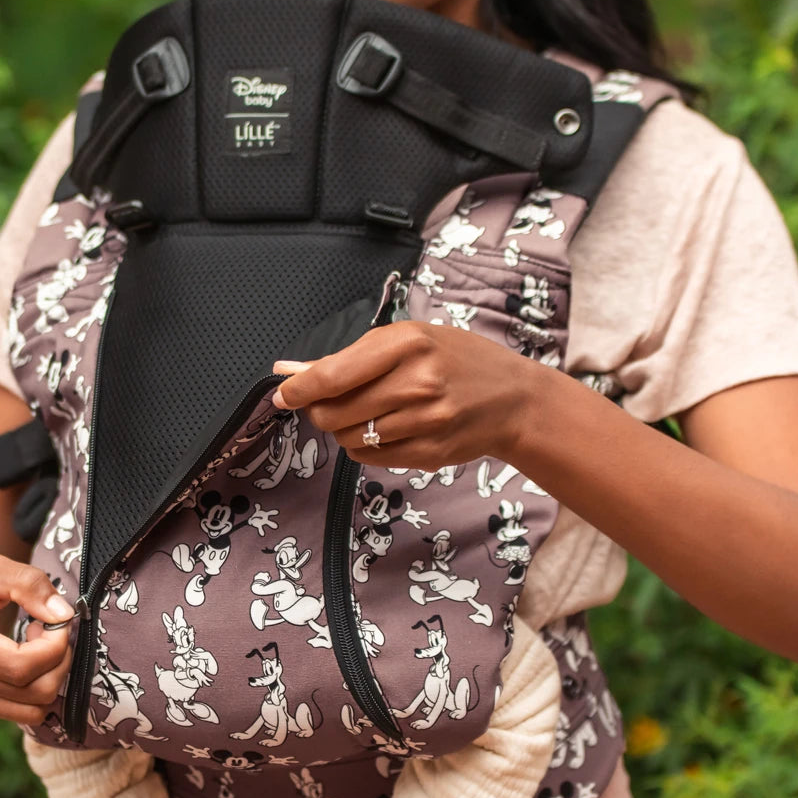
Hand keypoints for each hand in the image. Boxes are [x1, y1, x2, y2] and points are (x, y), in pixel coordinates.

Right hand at [0, 550, 74, 725]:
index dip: (54, 647)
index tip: (57, 622)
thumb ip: (30, 585)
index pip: (21, 666)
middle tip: (52, 632)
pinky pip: (19, 713)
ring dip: (50, 679)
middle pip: (32, 692)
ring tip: (38, 647)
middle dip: (58, 662)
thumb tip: (63, 616)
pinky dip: (36, 690)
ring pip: (31, 711)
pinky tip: (26, 660)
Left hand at [271, 322, 539, 469]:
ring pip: (349, 438)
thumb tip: (291, 372)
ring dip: (345, 429)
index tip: (283, 394)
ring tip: (368, 414)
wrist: (514, 399)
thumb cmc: (458, 361)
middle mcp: (417, 382)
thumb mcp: (410, 341)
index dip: (300, 389)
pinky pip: (371, 456)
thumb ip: (352, 358)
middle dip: (320, 411)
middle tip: (328, 404)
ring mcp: (425, 421)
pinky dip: (365, 446)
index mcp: (408, 343)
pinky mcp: (430, 453)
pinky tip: (386, 430)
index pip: (334, 374)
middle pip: (335, 412)